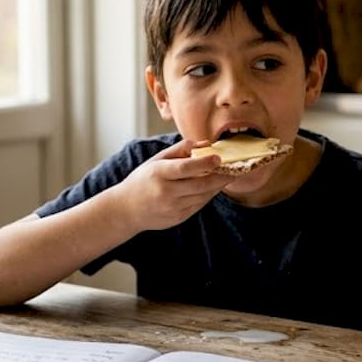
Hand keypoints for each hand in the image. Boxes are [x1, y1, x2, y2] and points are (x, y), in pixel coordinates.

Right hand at [109, 139, 234, 233]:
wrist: (126, 210)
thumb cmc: (143, 180)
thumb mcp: (156, 161)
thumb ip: (180, 150)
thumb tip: (204, 143)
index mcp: (159, 173)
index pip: (185, 168)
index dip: (204, 163)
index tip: (219, 158)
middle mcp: (166, 192)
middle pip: (200, 185)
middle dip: (220, 177)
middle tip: (235, 169)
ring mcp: (172, 207)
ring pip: (202, 196)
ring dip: (217, 186)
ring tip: (228, 176)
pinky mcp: (177, 218)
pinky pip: (199, 205)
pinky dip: (208, 195)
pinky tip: (213, 187)